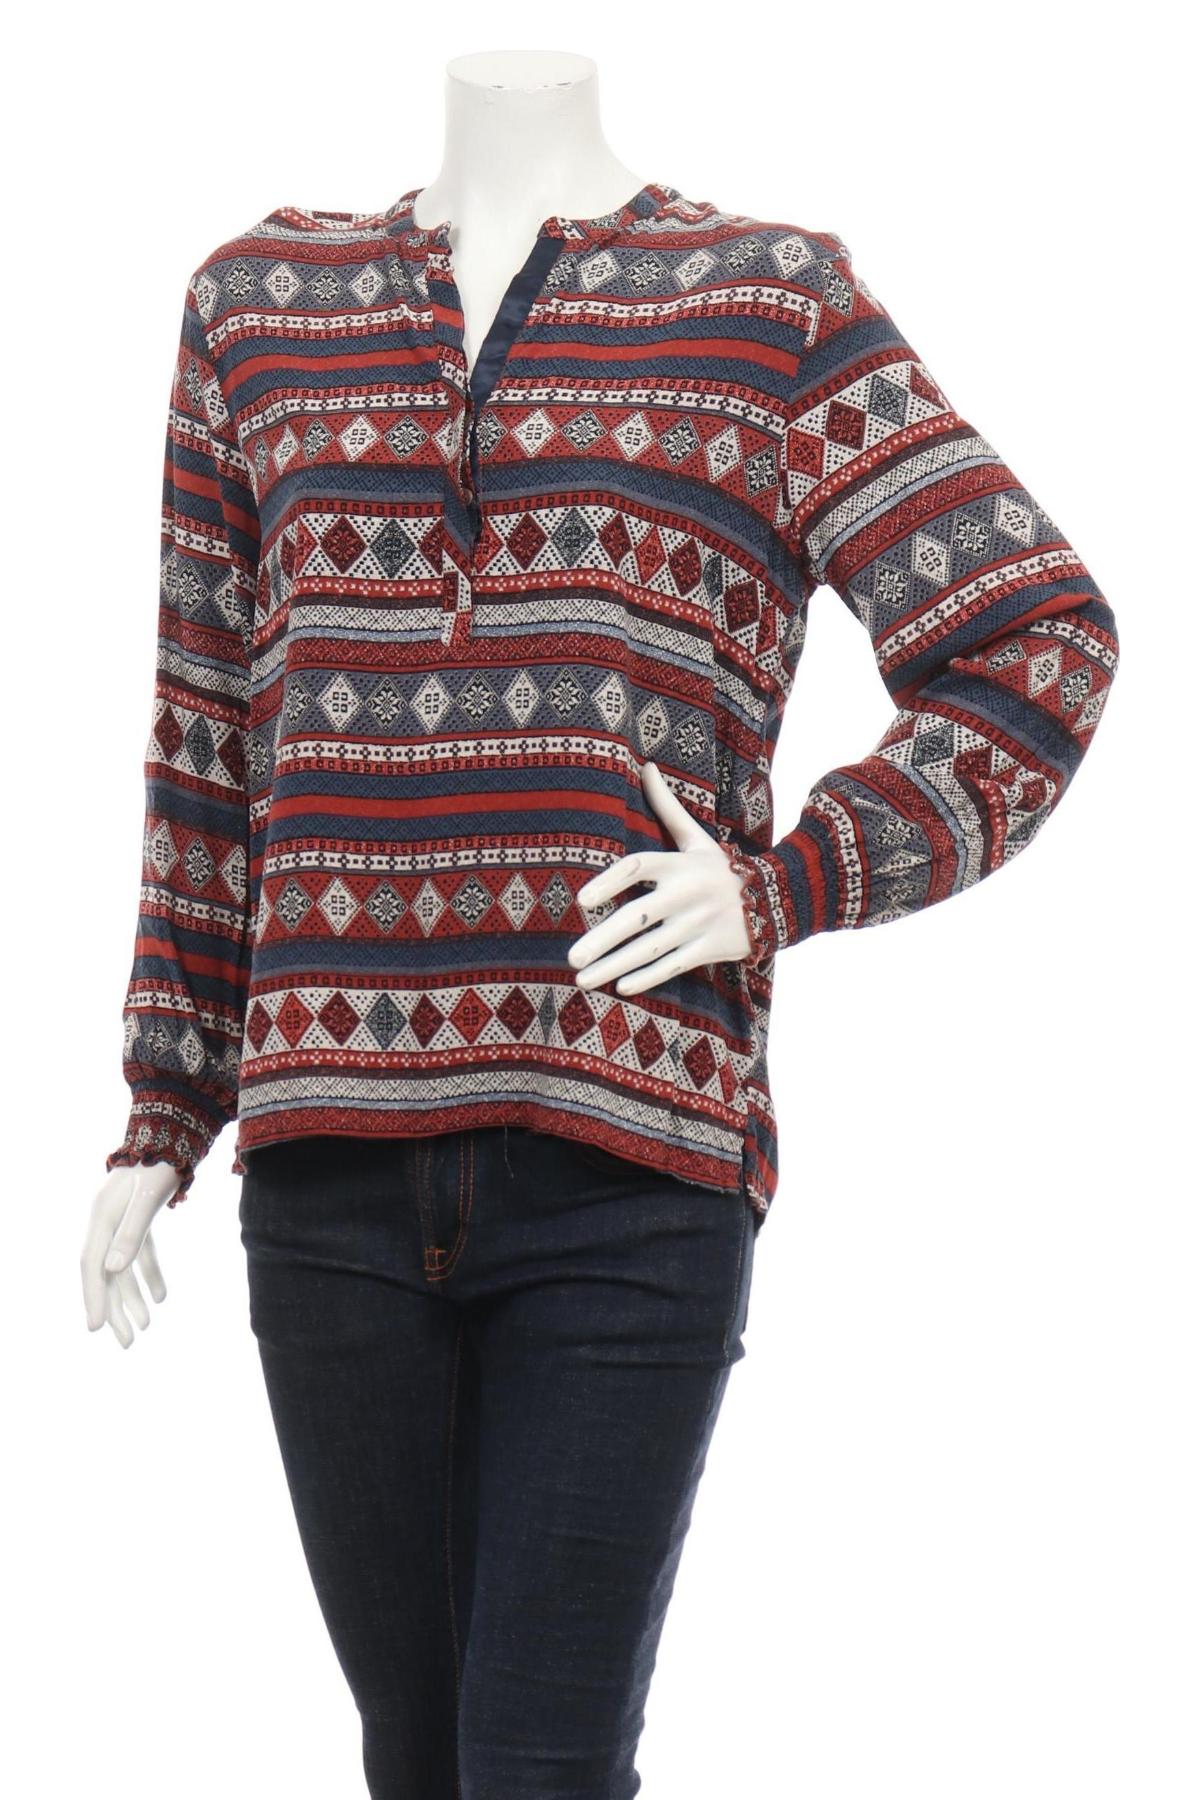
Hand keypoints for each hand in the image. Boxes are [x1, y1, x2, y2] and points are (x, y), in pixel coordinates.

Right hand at [80, 1163, 176, 1347]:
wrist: (172, 1134)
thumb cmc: (159, 1165)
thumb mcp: (147, 1200)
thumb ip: (131, 1235)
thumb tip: (112, 1271)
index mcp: (102, 1218)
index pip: (92, 1266)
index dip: (93, 1298)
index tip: (96, 1329)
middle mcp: (106, 1222)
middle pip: (105, 1274)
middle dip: (114, 1310)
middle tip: (125, 1344)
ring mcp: (121, 1220)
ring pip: (122, 1268)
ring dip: (133, 1297)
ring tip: (144, 1328)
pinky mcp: (139, 1218)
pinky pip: (141, 1253)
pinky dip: (150, 1275)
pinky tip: (161, 1297)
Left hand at [568, 761, 752, 997]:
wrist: (776, 899)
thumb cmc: (719, 868)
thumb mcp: (696, 837)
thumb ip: (667, 807)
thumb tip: (646, 766)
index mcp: (679, 864)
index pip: (638, 867)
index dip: (609, 882)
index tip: (581, 901)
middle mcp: (686, 894)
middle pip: (638, 917)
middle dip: (603, 939)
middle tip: (571, 956)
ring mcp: (698, 924)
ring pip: (649, 949)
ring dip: (614, 966)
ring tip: (582, 979)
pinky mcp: (710, 948)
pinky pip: (673, 966)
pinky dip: (648, 978)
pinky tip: (620, 987)